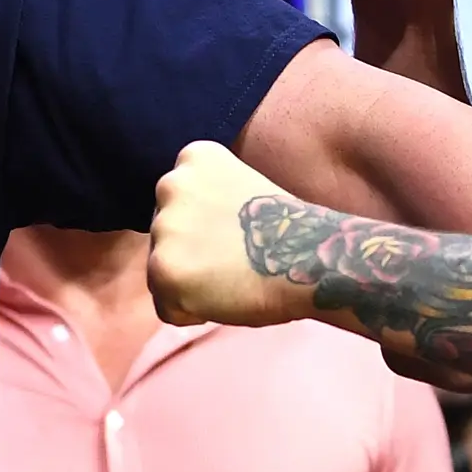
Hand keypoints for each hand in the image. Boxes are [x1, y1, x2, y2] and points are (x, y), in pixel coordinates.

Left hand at [147, 139, 293, 327]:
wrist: (310, 256)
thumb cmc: (289, 230)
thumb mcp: (241, 189)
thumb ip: (207, 203)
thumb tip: (191, 238)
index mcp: (194, 158)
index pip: (176, 202)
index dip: (205, 227)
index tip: (233, 232)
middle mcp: (170, 184)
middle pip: (164, 236)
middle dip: (191, 254)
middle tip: (230, 262)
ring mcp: (163, 228)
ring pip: (162, 270)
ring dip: (191, 283)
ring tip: (230, 280)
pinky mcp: (163, 269)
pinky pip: (167, 307)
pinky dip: (192, 312)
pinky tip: (224, 298)